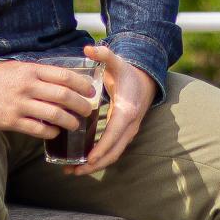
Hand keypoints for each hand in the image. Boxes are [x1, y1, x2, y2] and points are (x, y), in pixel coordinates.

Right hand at [0, 58, 97, 140]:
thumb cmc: (0, 78)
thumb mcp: (21, 68)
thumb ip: (41, 73)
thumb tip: (67, 80)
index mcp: (32, 70)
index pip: (64, 76)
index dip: (82, 85)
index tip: (91, 91)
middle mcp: (28, 86)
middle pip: (63, 96)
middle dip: (81, 105)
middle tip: (88, 111)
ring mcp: (20, 104)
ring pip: (54, 115)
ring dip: (69, 121)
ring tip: (75, 124)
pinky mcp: (12, 120)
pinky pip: (38, 129)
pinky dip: (51, 132)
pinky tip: (55, 132)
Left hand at [66, 43, 158, 174]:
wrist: (146, 80)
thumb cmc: (128, 72)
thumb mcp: (116, 62)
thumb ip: (103, 54)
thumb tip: (88, 48)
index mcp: (127, 111)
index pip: (114, 134)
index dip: (102, 148)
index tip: (88, 159)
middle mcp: (130, 126)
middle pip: (114, 152)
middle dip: (94, 164)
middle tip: (73, 171)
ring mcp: (128, 132)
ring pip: (114, 155)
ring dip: (95, 166)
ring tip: (73, 171)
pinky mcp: (124, 134)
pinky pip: (113, 151)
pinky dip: (99, 159)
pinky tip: (82, 162)